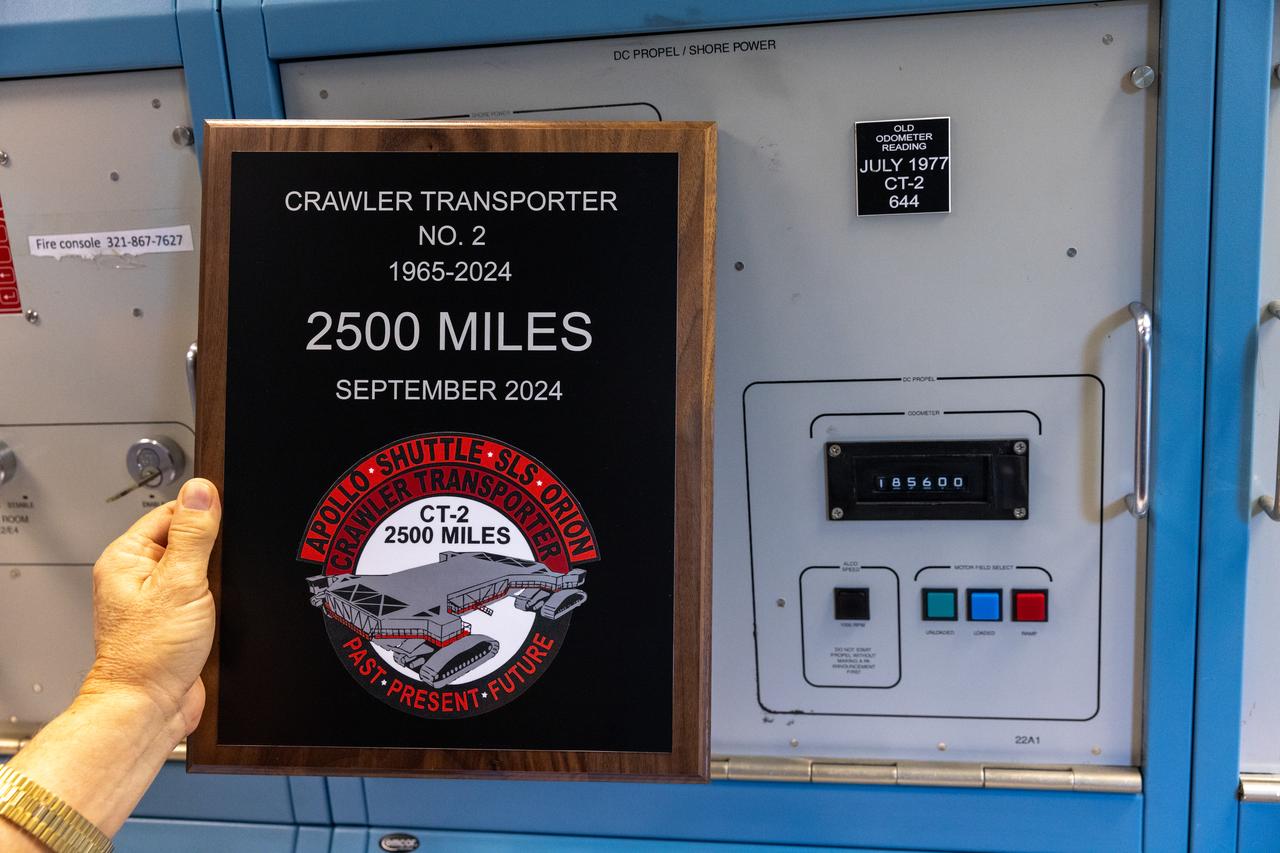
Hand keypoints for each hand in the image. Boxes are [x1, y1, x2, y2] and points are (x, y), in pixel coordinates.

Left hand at [81, 478, 221, 734]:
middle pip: (188, 539)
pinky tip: (217, 611)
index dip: (203, 517)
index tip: (221, 531)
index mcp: (127, 556)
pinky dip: (215, 599)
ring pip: (199, 568)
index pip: (172, 512)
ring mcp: (155, 598)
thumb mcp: (181, 582)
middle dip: (213, 552)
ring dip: (215, 579)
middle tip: (213, 575)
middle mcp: (137, 575)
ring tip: (212, 598)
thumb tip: (202, 489)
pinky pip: (202, 594)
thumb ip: (194, 533)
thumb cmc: (150, 654)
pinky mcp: (173, 619)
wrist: (150, 707)